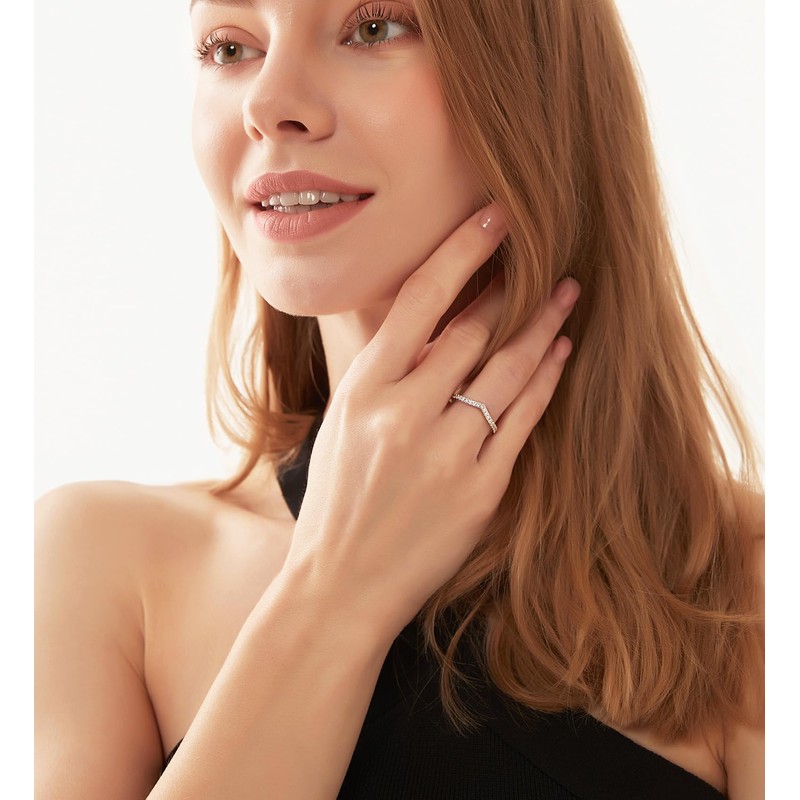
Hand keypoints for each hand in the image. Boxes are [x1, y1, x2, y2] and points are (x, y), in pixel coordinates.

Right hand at [284, 204, 578, 639]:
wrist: (341, 585)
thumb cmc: (338, 501)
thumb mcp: (343, 423)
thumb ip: (383, 371)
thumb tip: (428, 317)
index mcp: (363, 390)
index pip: (420, 300)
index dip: (462, 251)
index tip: (494, 217)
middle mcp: (403, 415)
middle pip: (473, 331)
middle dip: (512, 286)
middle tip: (541, 255)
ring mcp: (444, 454)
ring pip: (507, 371)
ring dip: (541, 326)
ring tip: (565, 294)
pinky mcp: (479, 491)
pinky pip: (522, 422)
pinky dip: (544, 382)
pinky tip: (559, 353)